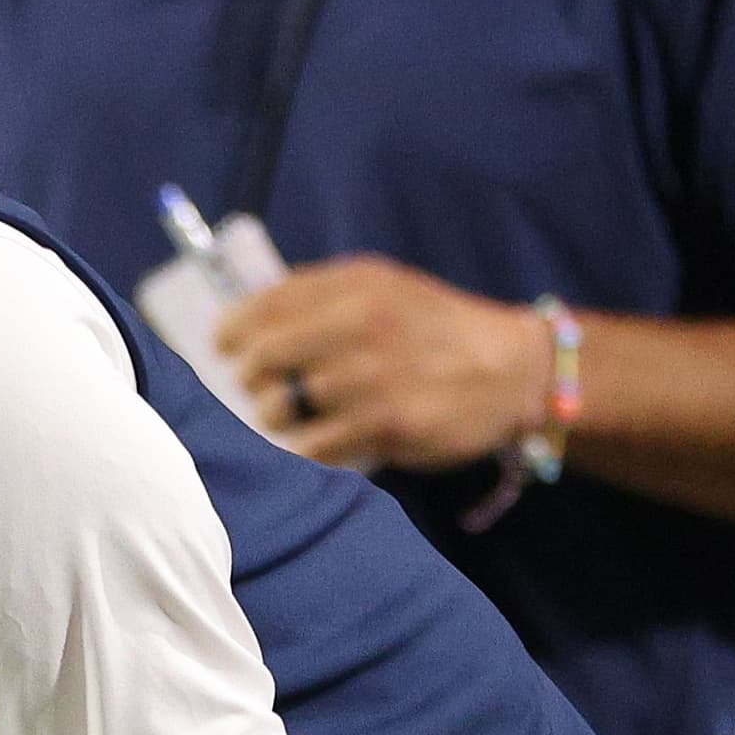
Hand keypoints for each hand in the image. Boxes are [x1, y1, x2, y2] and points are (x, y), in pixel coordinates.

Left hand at [218, 254, 551, 470]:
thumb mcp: (386, 286)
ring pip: (281, 407)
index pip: (264, 306)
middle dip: (249, 378)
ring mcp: (371, 380)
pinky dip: (307, 448)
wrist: (512, 369)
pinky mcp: (386, 427)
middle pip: (263, 359)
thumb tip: (249, 315)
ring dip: (276, 417)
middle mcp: (360, 327)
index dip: (231, 331)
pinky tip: (320, 440)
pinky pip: (313, 447)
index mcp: (355, 286)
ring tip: (292, 416)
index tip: (222, 347)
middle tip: (255, 387)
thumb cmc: (436, 328)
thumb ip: (322, 293)